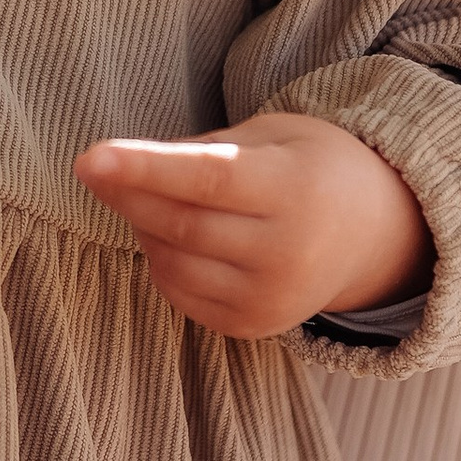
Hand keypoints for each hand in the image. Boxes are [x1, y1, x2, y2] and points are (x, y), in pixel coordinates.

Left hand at [74, 108, 428, 340]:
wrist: (372, 232)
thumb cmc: (309, 166)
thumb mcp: (271, 135)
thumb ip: (203, 150)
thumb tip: (125, 167)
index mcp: (296, 189)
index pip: (208, 180)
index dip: (144, 169)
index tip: (89, 158)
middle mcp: (288, 252)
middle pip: (182, 225)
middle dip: (126, 194)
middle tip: (92, 166)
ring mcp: (272, 298)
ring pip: (174, 262)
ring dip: (142, 227)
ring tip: (148, 195)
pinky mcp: (254, 326)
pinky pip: (181, 293)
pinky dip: (160, 260)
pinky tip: (169, 234)